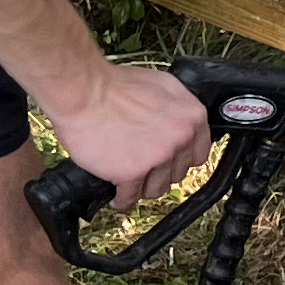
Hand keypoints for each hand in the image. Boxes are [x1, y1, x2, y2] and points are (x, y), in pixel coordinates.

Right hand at [46, 61, 214, 210]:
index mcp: (192, 117)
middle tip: (146, 168)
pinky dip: (123, 198)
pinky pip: (130, 197)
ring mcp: (158, 157)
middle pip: (177, 174)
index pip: (199, 154)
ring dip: (143, 188)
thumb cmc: (117, 86)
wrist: (86, 91)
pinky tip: (118, 195)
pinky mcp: (132, 172)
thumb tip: (182, 125)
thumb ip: (178, 109)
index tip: (171, 162)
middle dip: (161, 173)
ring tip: (132, 182)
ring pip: (156, 189)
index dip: (181, 159)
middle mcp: (180, 138)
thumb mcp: (163, 86)